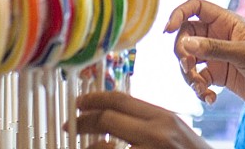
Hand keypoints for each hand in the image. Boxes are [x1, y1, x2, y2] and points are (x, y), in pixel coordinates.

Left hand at [74, 91, 209, 148]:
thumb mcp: (173, 130)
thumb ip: (147, 122)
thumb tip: (111, 116)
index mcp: (163, 118)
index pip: (120, 99)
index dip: (94, 99)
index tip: (78, 104)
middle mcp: (157, 134)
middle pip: (107, 119)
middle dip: (83, 123)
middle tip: (70, 126)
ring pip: (104, 148)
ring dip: (90, 148)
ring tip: (86, 147)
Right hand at [166, 0, 244, 113]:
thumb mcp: (243, 55)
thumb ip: (214, 49)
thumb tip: (184, 44)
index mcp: (226, 21)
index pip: (195, 7)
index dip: (178, 14)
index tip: (168, 30)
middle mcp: (218, 36)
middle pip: (186, 35)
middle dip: (182, 52)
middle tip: (189, 68)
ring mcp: (217, 55)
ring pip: (188, 59)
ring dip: (188, 74)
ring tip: (201, 88)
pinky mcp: (218, 75)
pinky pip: (198, 78)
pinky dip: (199, 88)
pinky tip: (209, 98)